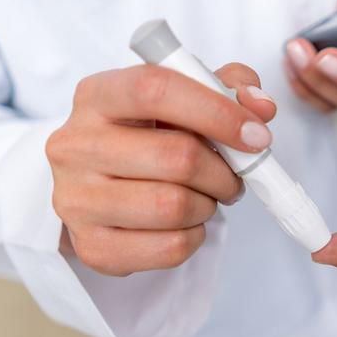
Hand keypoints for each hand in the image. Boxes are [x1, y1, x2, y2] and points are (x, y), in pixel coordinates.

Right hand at [47, 63, 276, 275]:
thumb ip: (227, 88)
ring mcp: (76, 200)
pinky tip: (184, 223)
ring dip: (208, 204)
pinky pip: (170, 247)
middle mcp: (75, 145)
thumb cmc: (147, 137)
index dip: (217, 112)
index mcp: (97, 96)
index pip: (156, 90)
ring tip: (204, 197)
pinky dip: (195, 236)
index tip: (257, 135)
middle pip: (176, 157)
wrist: (96, 187)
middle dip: (223, 171)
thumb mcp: (182, 99)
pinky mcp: (92, 246)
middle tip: (232, 176)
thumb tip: (261, 107)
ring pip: (175, 206)